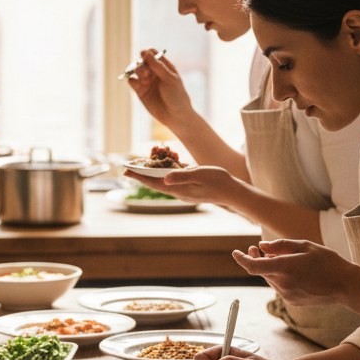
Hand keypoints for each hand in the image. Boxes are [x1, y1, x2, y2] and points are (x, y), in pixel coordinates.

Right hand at [124, 48, 194, 130]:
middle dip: (141, 64)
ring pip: (135, 70)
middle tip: (146, 72)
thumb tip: (145, 52)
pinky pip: (132, 81)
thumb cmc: (176, 96)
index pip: (152, 53)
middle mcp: (154, 73)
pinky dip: (132, 80)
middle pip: (142, 61)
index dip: (147, 53)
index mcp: (164, 66)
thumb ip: (157, 66)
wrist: (175, 116)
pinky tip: (136, 83)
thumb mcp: (169, 78)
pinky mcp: (141, 92)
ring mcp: (147, 82)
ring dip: (137, 71)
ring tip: (144, 78)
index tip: (145, 56)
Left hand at [124, 165, 242, 205]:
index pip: (154, 183)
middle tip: (128, 169)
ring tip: (142, 167)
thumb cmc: (218, 181)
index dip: (139, 177)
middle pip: (155, 183)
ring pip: (164, 182)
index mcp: (179, 190)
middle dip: (142, 176)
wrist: (233, 192)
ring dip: (153, 175)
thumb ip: (182, 176)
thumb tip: (165, 179)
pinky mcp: (191, 189)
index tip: (126, 171)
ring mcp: (185, 191)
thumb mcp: (200, 175)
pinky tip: (164, 168)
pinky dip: (167, 174)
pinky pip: (175, 181)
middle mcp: (179, 192)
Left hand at [232, 239, 355, 307]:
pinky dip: (280, 277)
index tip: (235, 252)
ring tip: (282, 258)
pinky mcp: (292, 301)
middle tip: (255, 248)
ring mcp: (287, 294)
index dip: (241, 259)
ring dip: (270, 268)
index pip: (253, 266)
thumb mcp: (304, 246)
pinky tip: (293, 271)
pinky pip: (280, 286)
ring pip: (270, 279)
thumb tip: (261, 247)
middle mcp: (283, 284)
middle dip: (256, 259)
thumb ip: (279, 246)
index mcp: (284, 268)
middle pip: (261, 271)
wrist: (346, 286)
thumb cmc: (327, 261)